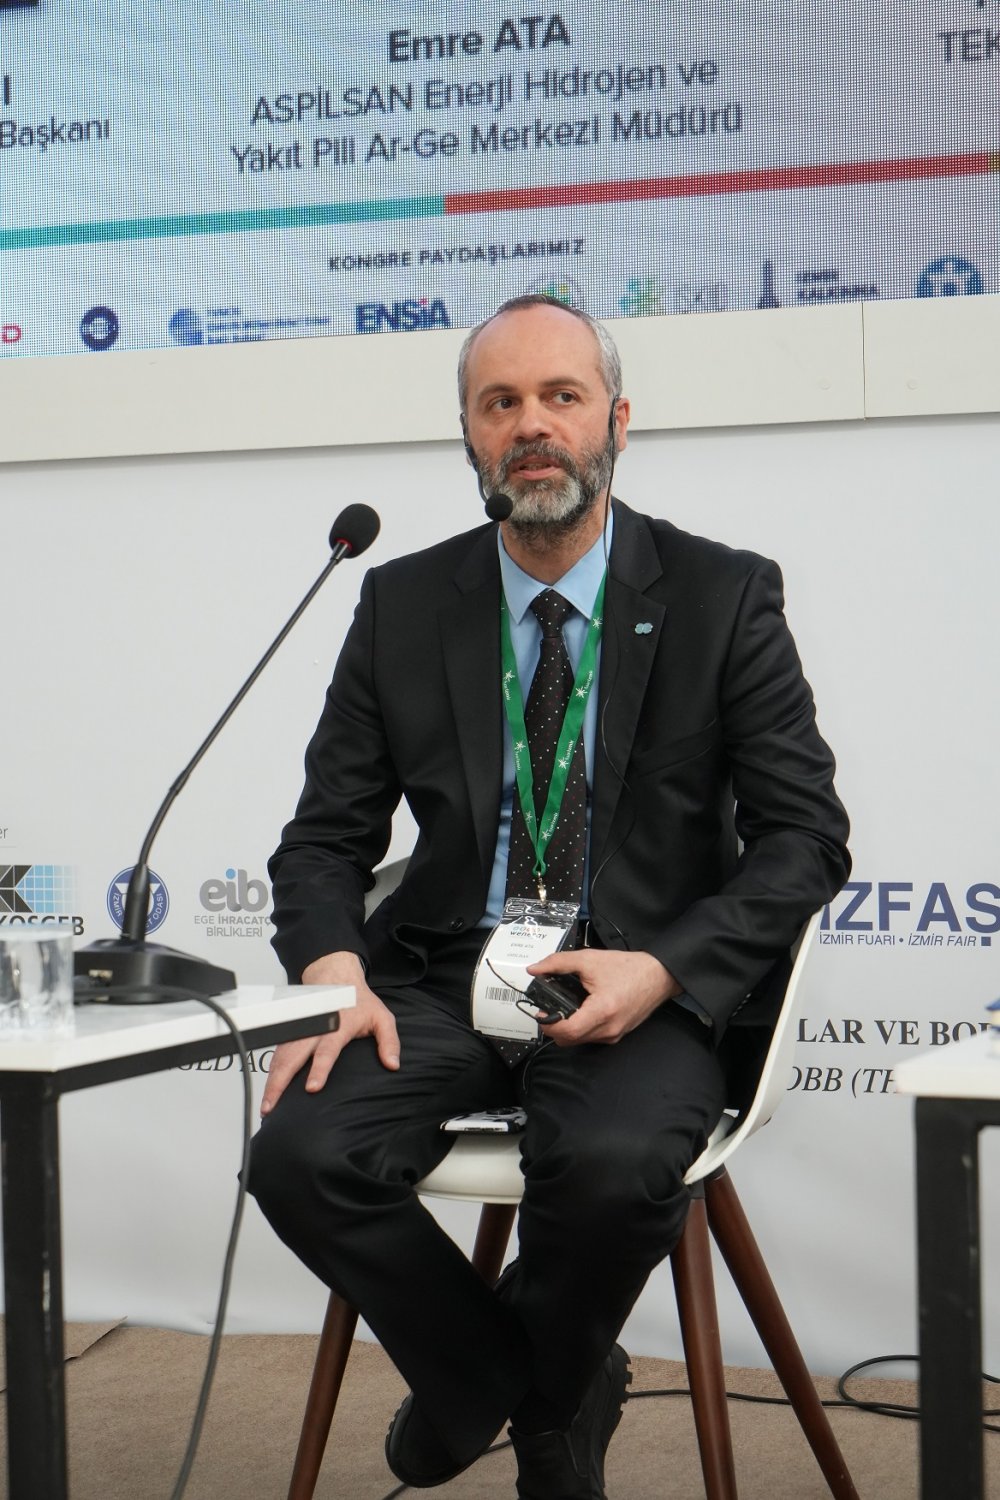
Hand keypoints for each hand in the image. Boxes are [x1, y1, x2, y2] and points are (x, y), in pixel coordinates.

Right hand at [260, 951, 399, 1115]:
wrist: (337, 978)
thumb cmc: (359, 1001)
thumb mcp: (382, 1017)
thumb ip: (389, 1041)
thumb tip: (392, 1065)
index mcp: (338, 1026)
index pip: (327, 1050)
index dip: (319, 1069)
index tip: (312, 1088)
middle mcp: (315, 1028)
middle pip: (294, 1056)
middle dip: (282, 1082)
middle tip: (274, 1105)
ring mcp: (300, 1029)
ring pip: (281, 1056)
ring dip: (272, 1080)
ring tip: (267, 1105)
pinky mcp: (292, 1031)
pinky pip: (278, 1053)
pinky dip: (271, 1071)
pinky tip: (268, 1089)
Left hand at [526, 948, 681, 1047]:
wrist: (658, 975)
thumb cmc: (629, 968)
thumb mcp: (590, 959)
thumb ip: (558, 963)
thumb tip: (535, 969)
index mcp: (602, 1011)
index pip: (567, 1031)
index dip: (549, 1025)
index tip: (541, 1012)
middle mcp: (609, 1029)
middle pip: (569, 1040)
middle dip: (555, 1027)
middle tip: (549, 1009)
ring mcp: (614, 1035)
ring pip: (579, 1041)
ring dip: (567, 1028)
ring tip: (565, 1007)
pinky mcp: (617, 1035)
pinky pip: (591, 1038)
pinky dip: (581, 1028)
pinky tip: (581, 1010)